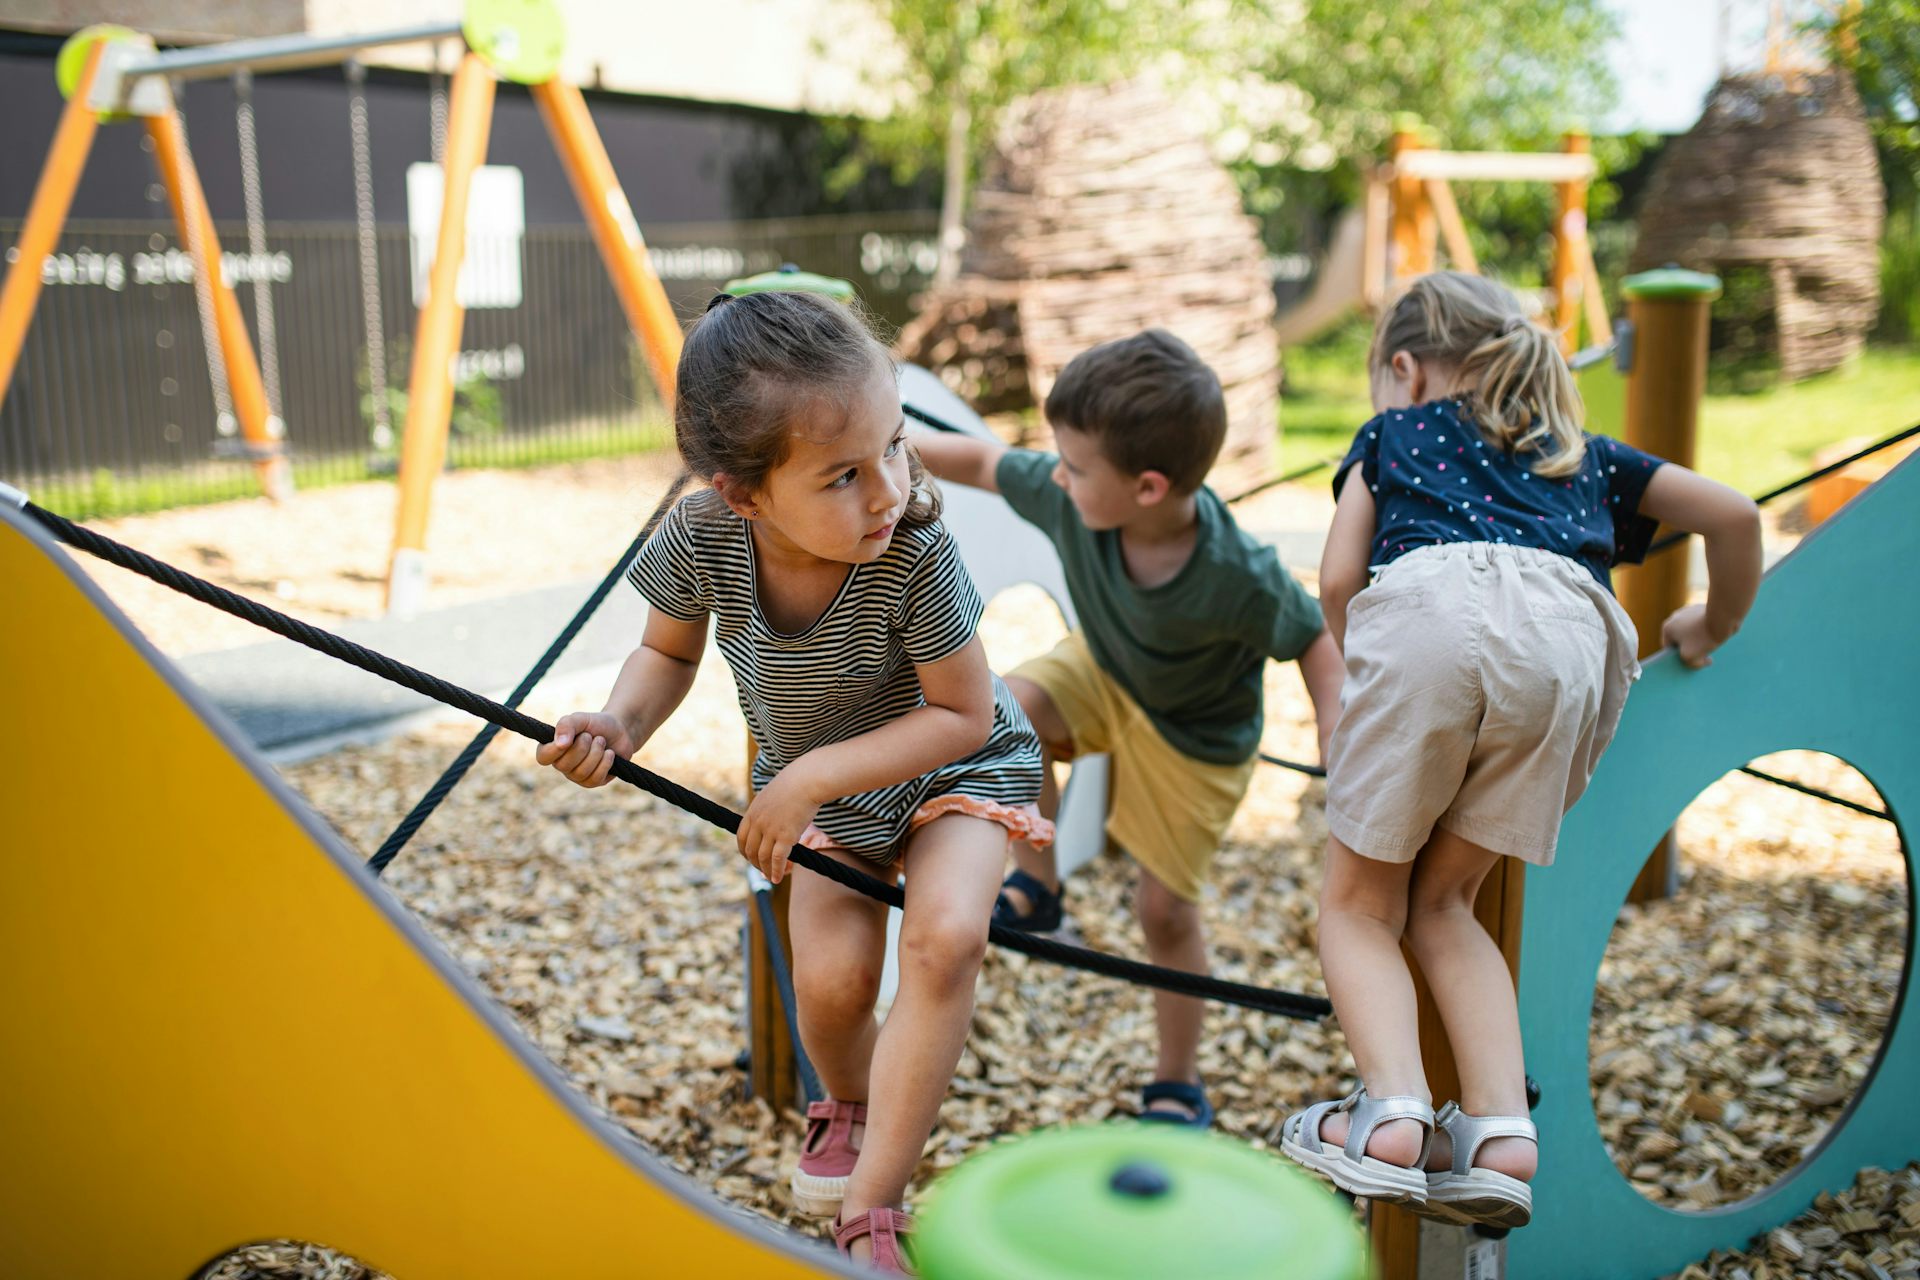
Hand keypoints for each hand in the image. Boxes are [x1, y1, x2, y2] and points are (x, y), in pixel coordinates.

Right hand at [535, 711, 636, 786]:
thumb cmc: (595, 724)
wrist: (619, 730)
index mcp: (554, 748)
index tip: (568, 740)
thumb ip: (566, 725)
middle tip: (590, 736)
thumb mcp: (580, 718)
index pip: (543, 757)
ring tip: (601, 741)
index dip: (554, 751)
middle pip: (563, 766)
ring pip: (581, 773)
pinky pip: (595, 779)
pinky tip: (609, 753)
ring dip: (595, 753)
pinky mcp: (593, 781)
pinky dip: (605, 763)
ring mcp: (577, 775)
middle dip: (581, 748)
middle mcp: (562, 764)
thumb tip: (560, 744)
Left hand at [738, 760, 826, 883]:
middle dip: (757, 865)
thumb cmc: (796, 784)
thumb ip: (769, 808)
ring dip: (768, 871)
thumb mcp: (774, 795)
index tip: (753, 859)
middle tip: (766, 871)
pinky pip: (778, 860)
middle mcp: (758, 823)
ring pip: (763, 858)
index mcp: (752, 812)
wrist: (808, 780)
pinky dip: (777, 871)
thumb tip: (774, 816)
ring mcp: (771, 830)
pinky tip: (780, 878)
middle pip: (751, 851)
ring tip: (775, 878)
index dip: (746, 852)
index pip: (741, 839)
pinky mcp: (785, 836)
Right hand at [1661, 604, 1723, 669]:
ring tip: (1711, 643)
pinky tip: (1716, 634)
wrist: (1722, 619)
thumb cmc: (1702, 638)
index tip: (1692, 660)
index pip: (1670, 648)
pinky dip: (1707, 630)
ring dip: (1700, 639)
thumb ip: (1688, 663)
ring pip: (1692, 631)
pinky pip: (1702, 624)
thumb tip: (1698, 662)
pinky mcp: (1702, 608)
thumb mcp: (1691, 658)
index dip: (1680, 657)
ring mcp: (1689, 610)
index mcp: (1667, 627)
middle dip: (1691, 648)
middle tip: (1703, 654)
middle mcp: (1675, 616)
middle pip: (1681, 639)